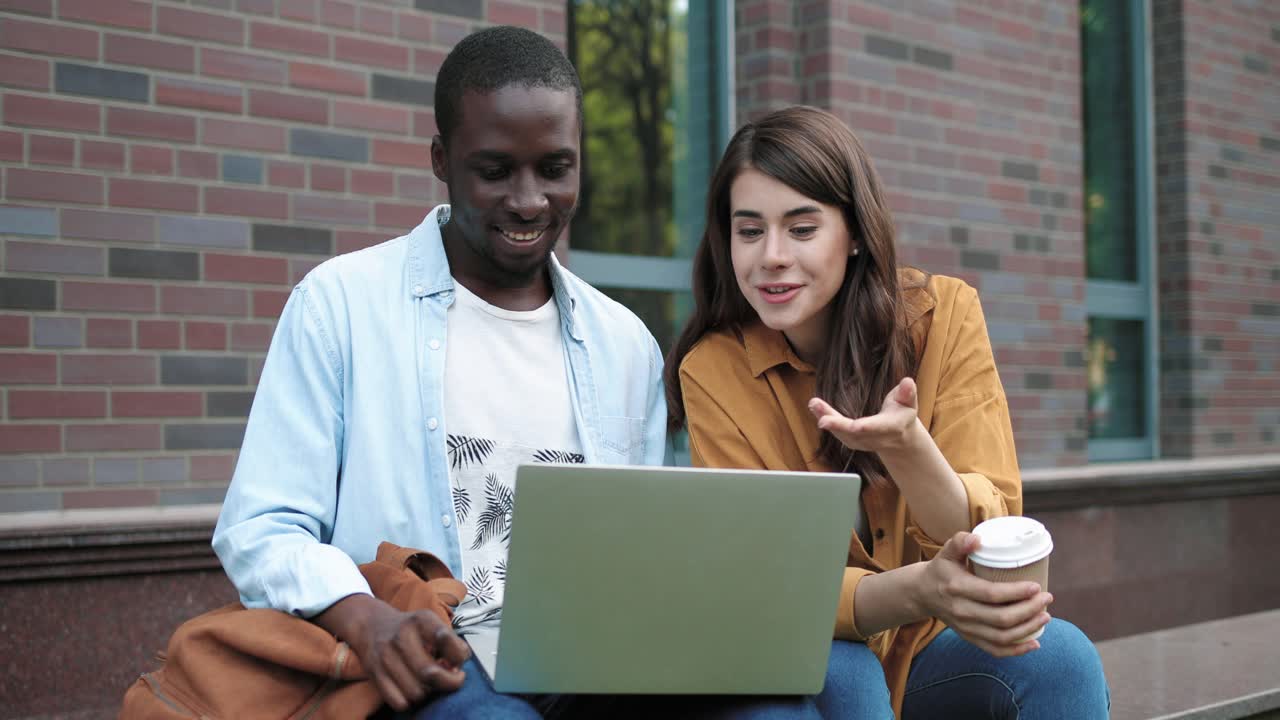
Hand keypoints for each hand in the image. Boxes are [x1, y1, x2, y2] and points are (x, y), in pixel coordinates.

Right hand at [317, 595, 469, 710]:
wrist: (372, 624)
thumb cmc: (410, 629)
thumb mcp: (432, 624)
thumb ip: (451, 643)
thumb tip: (456, 669)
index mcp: (421, 620)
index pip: (444, 638)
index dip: (457, 656)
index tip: (458, 661)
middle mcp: (402, 637)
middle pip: (430, 673)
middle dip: (448, 682)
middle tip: (452, 679)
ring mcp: (386, 656)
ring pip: (416, 692)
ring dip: (428, 691)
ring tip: (428, 682)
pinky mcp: (375, 673)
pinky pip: (399, 701)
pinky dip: (410, 701)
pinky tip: (412, 688)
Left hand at [809, 377, 920, 454]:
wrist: (900, 439)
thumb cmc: (903, 414)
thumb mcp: (909, 402)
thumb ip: (907, 393)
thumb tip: (907, 382)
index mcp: (891, 427)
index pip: (878, 428)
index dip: (867, 427)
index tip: (856, 426)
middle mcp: (875, 438)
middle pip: (855, 434)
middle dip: (838, 426)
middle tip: (822, 420)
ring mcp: (862, 442)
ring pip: (842, 434)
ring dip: (827, 419)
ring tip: (814, 404)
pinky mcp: (851, 441)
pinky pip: (837, 432)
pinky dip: (825, 419)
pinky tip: (815, 407)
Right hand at [914, 532, 1051, 657]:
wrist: (922, 593)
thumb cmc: (941, 569)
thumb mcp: (947, 552)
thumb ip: (960, 541)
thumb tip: (978, 539)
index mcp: (957, 588)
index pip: (992, 594)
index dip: (1017, 592)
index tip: (1036, 586)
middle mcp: (961, 612)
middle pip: (1001, 618)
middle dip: (1030, 610)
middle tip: (1046, 599)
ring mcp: (966, 628)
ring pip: (1002, 636)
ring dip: (1028, 629)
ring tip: (1045, 616)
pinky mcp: (970, 638)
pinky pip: (995, 650)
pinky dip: (1017, 651)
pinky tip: (1034, 643)